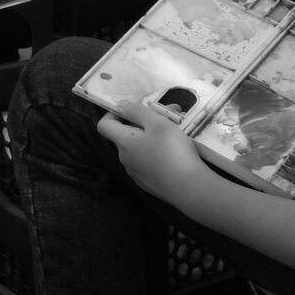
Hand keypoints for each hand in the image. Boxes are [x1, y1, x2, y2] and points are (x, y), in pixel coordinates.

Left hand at [96, 103, 213, 204]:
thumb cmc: (172, 150)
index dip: (114, 114)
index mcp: (123, 142)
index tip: (133, 109)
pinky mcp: (149, 183)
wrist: (189, 188)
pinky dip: (159, 152)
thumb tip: (119, 105)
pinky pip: (149, 162)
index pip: (104, 125)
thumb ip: (137, 111)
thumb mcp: (157, 123)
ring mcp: (136, 173)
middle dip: (146, 121)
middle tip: (171, 113)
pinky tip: (177, 152)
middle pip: (127, 135)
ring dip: (154, 136)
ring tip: (179, 130)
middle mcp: (125, 159)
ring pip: (141, 148)